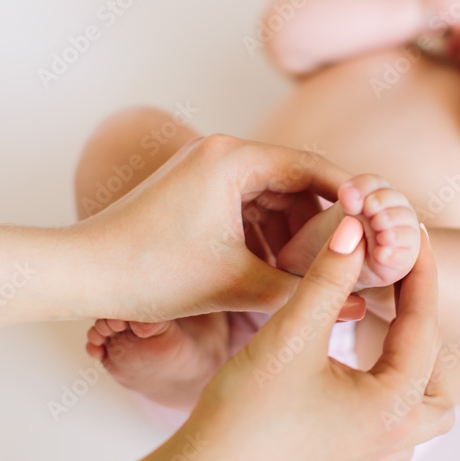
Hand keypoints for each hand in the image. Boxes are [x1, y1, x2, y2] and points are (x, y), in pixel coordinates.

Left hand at [75, 134, 363, 322]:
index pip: (313, 167)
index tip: (380, 228)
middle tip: (356, 253)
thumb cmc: (150, 274)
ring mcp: (204, 168)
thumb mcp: (236, 284)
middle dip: (324, 219)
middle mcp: (219, 152)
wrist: (79, 273)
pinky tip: (281, 267)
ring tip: (320, 267)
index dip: (352, 198)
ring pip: (271, 195)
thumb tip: (358, 308)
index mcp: (232, 158)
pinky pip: (246, 204)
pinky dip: (267, 232)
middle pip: (294, 179)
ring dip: (296, 229)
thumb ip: (301, 291)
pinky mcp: (193, 188)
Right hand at [189, 218, 453, 460]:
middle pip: (436, 367)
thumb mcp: (291, 335)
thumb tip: (356, 229)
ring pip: (424, 403)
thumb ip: (328, 278)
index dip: (421, 272)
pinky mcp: (348, 453)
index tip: (413, 232)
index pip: (424, 324)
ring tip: (392, 321)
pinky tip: (365, 364)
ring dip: (417, 359)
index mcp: (392, 406)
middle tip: (401, 277)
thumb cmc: (246, 415)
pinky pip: (397, 420)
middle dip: (423, 317)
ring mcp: (372, 449)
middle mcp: (393, 433)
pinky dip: (395, 386)